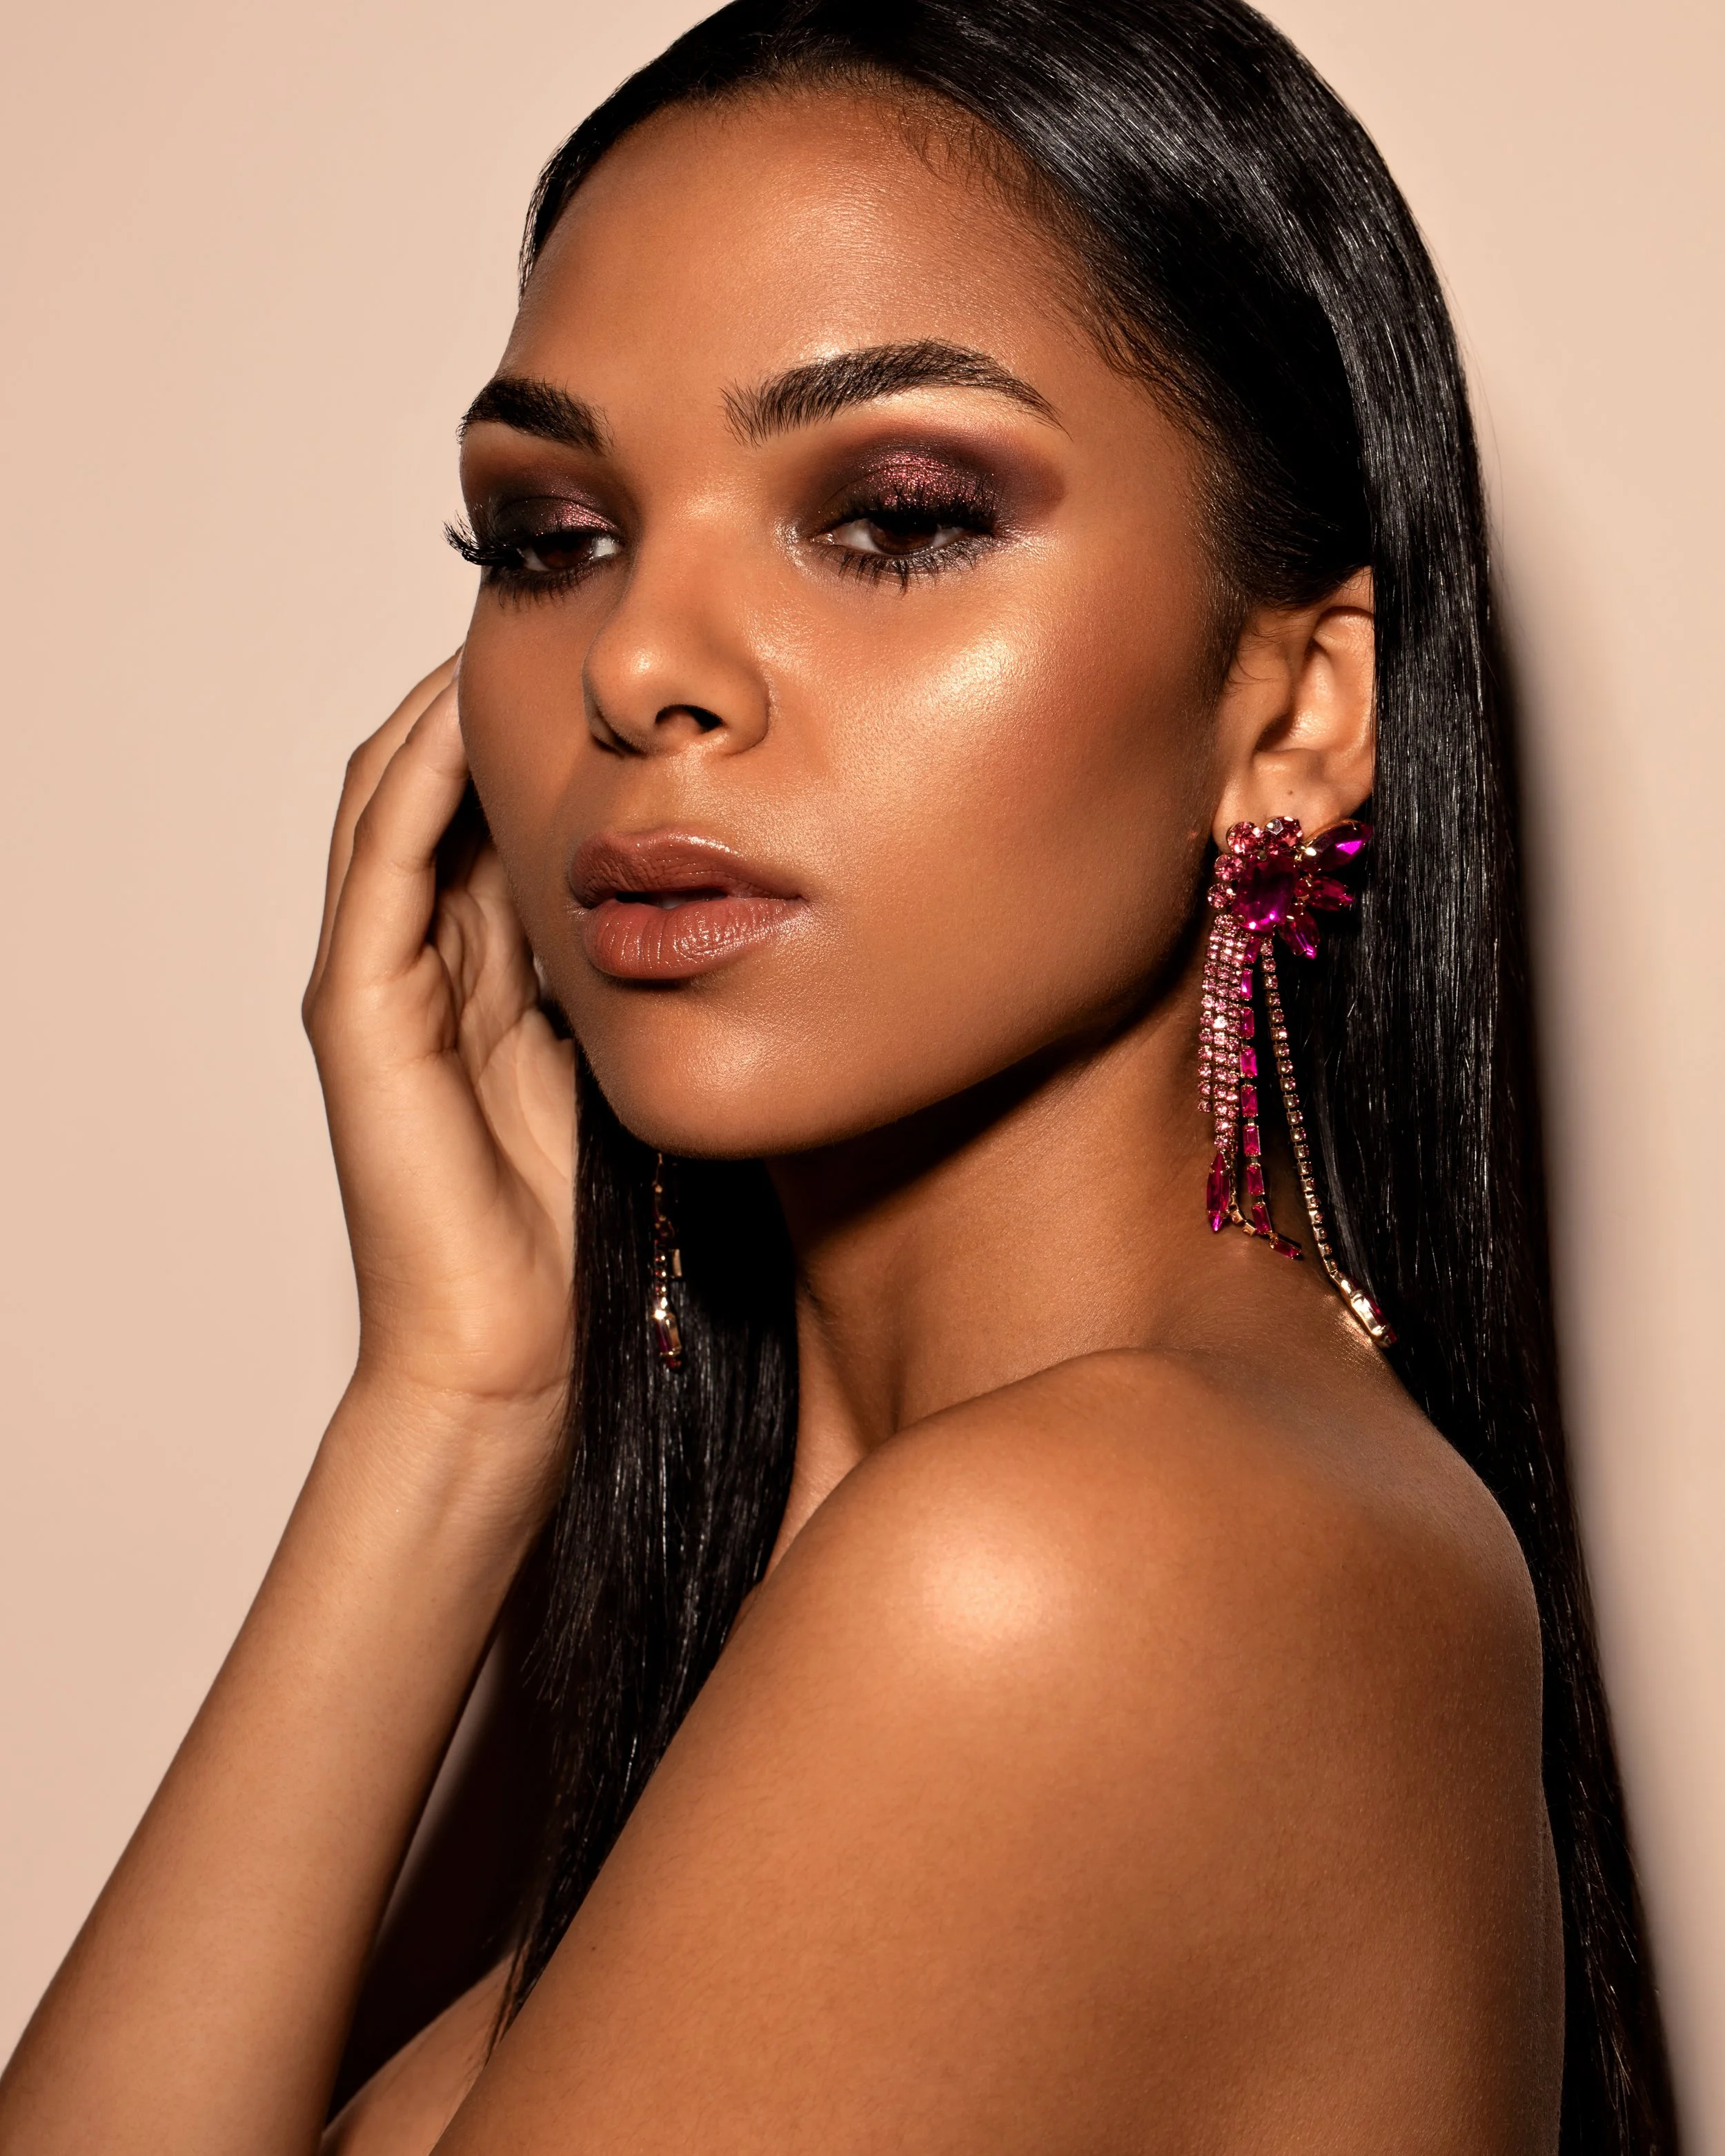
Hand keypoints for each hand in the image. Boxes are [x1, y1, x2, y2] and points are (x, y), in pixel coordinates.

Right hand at [304, 658, 575, 1488]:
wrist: (517, 1357)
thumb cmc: (590, 1232)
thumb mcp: (646, 1066)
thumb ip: (658, 984)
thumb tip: (745, 904)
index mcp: (495, 977)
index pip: (503, 816)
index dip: (547, 736)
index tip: (626, 673)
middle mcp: (429, 963)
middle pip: (443, 785)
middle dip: (492, 694)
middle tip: (560, 609)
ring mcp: (382, 982)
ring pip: (395, 800)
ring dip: (445, 709)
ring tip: (508, 629)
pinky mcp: (358, 1013)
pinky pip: (382, 862)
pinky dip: (419, 780)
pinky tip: (470, 715)